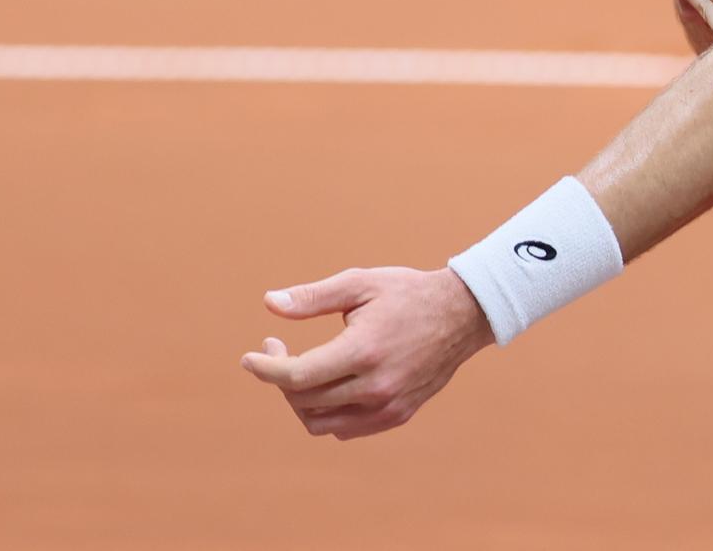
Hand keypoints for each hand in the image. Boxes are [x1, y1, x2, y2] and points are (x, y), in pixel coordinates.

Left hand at [240, 266, 493, 439]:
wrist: (463, 314)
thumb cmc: (407, 293)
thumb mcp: (360, 283)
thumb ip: (313, 297)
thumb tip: (270, 303)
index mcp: (363, 350)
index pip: (298, 376)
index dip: (266, 369)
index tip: (249, 358)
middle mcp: (375, 386)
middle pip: (304, 400)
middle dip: (279, 376)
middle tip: (276, 348)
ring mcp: (388, 405)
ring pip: (321, 423)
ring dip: (300, 400)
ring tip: (300, 369)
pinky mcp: (397, 414)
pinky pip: (346, 428)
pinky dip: (327, 413)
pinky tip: (327, 384)